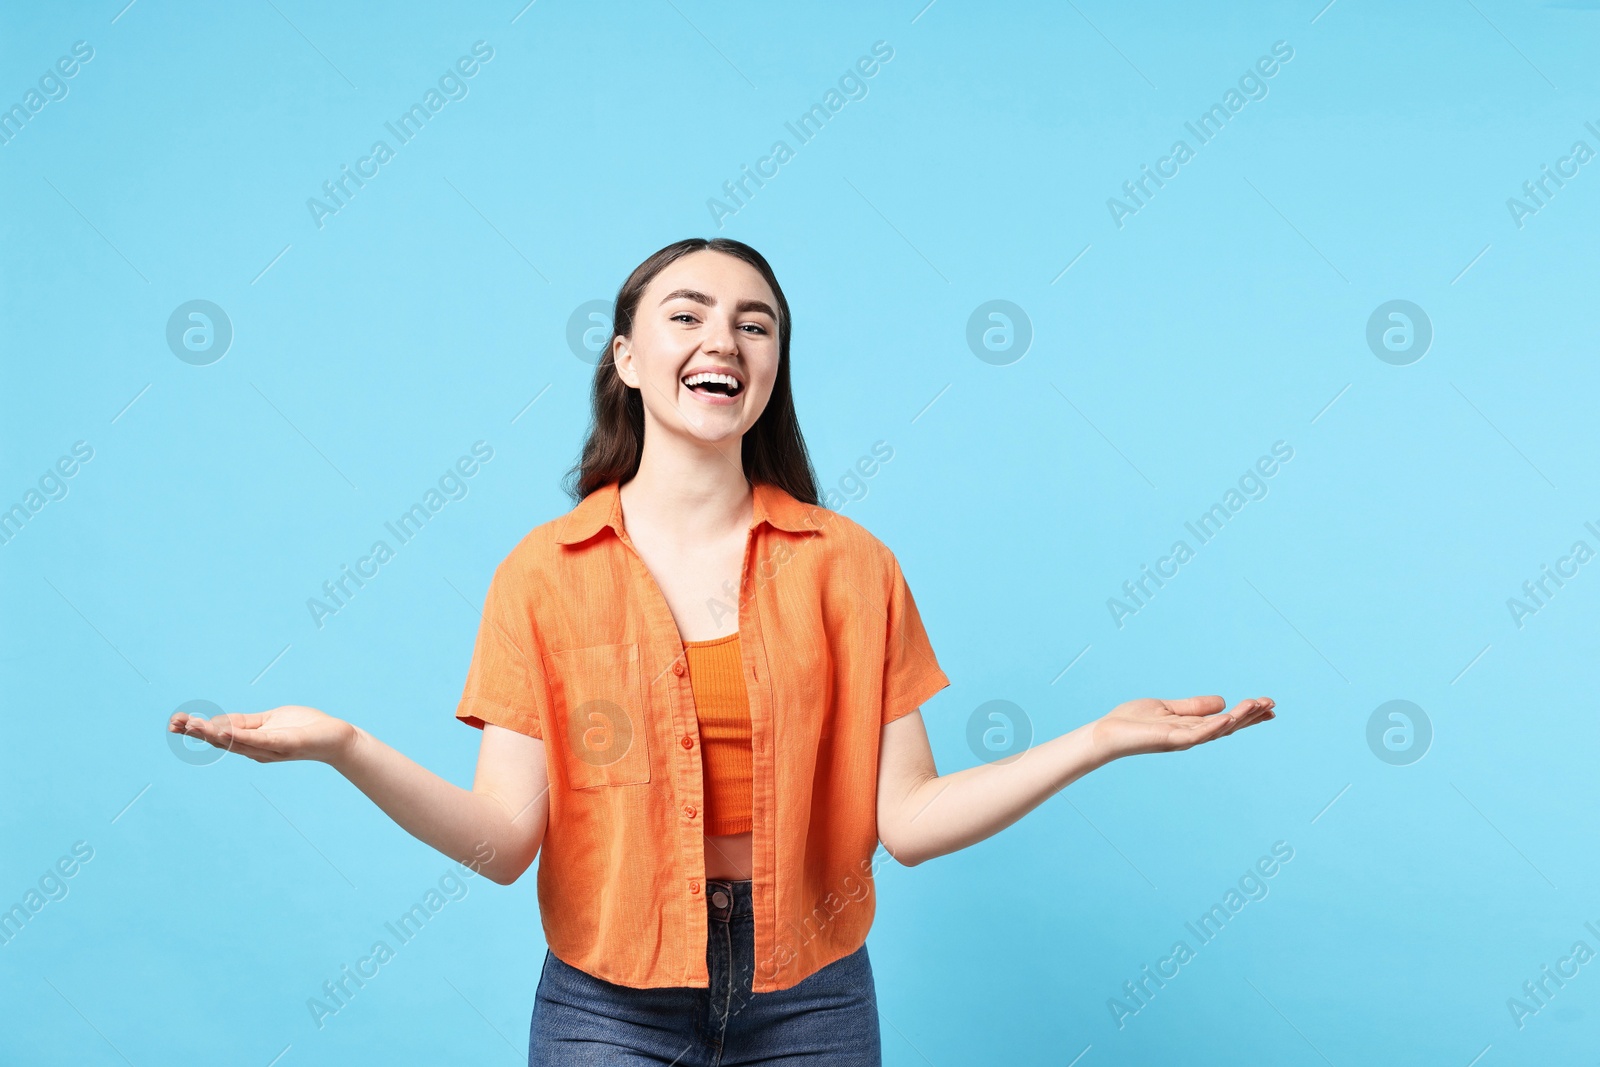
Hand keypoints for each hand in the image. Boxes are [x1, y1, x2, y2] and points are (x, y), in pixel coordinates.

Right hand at [168, 705, 357, 765]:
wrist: (336, 737)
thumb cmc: (304, 727)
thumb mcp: (270, 720)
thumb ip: (246, 722)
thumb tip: (217, 721)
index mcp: (251, 741)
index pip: (220, 733)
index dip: (198, 728)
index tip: (175, 721)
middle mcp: (256, 750)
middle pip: (222, 740)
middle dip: (197, 732)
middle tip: (174, 723)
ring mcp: (270, 749)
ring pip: (236, 742)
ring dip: (213, 734)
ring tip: (192, 725)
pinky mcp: (286, 745)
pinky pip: (260, 741)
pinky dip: (242, 736)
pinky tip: (226, 731)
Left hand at [1090, 695, 1274, 764]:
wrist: (1107, 732)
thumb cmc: (1133, 721)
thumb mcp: (1168, 708)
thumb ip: (1193, 706)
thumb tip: (1222, 701)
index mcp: (1191, 728)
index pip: (1225, 721)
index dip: (1247, 714)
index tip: (1268, 706)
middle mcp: (1191, 736)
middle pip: (1227, 726)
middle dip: (1250, 716)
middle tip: (1272, 705)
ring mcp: (1182, 739)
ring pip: (1217, 729)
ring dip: (1238, 717)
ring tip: (1257, 705)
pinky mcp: (1170, 740)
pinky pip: (1196, 734)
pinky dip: (1213, 726)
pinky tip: (1228, 717)